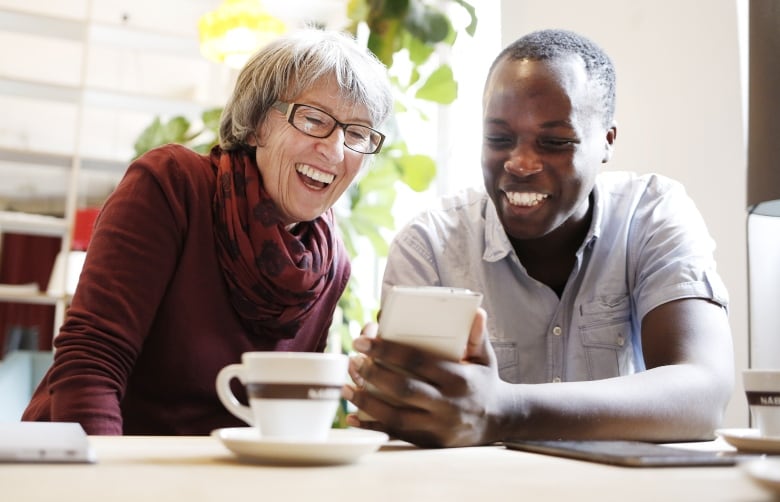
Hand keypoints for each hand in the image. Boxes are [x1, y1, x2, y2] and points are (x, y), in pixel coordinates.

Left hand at [343, 308, 505, 446]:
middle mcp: (448, 404)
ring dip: (366, 402)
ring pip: (396, 417)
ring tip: (345, 388)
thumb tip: (476, 312)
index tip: (363, 341)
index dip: (387, 350)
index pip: (417, 361)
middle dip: (372, 374)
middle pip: (403, 389)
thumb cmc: (484, 381)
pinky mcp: (430, 442)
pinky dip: (372, 427)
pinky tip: (352, 418)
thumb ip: (477, 336)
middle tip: (352, 361)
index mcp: (458, 378)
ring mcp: (438, 426)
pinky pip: (397, 436)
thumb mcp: (486, 358)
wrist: (498, 421)